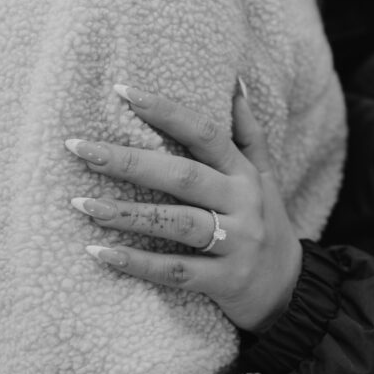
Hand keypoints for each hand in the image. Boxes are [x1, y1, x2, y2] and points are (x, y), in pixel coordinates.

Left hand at [65, 84, 302, 331]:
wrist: (293, 289)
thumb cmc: (268, 223)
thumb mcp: (265, 176)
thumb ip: (248, 133)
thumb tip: (235, 84)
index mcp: (244, 174)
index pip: (204, 133)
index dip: (166, 111)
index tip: (122, 92)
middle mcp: (242, 203)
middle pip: (183, 176)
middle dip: (130, 161)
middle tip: (81, 149)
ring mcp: (236, 243)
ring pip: (176, 223)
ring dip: (127, 214)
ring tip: (82, 204)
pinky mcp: (225, 281)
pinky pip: (176, 272)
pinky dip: (138, 264)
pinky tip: (102, 254)